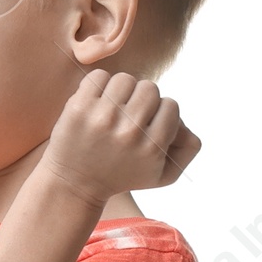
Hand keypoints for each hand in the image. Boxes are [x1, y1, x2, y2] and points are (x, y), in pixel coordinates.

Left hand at [43, 70, 200, 207]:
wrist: (73, 185)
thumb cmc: (122, 175)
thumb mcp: (162, 174)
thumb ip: (188, 148)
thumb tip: (188, 125)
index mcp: (151, 147)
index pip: (170, 105)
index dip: (160, 113)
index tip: (147, 126)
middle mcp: (129, 132)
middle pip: (150, 88)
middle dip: (141, 100)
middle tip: (129, 117)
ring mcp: (102, 118)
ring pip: (125, 79)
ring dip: (120, 91)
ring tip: (112, 111)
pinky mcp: (79, 108)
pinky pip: (99, 76)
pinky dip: (99, 86)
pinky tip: (96, 106)